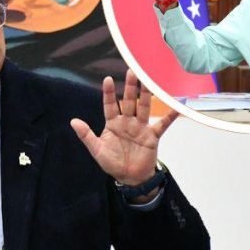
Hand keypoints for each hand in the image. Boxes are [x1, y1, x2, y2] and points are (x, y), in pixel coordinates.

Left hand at [70, 68, 177, 188]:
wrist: (130, 178)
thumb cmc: (112, 163)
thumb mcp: (97, 150)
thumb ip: (86, 135)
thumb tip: (73, 121)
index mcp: (113, 123)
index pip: (110, 105)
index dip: (109, 93)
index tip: (108, 79)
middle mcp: (127, 121)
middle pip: (129, 101)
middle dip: (130, 87)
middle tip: (132, 71)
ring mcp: (140, 127)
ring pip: (143, 108)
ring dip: (146, 95)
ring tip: (149, 80)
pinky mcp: (152, 136)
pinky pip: (162, 125)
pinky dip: (170, 116)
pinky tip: (176, 106)